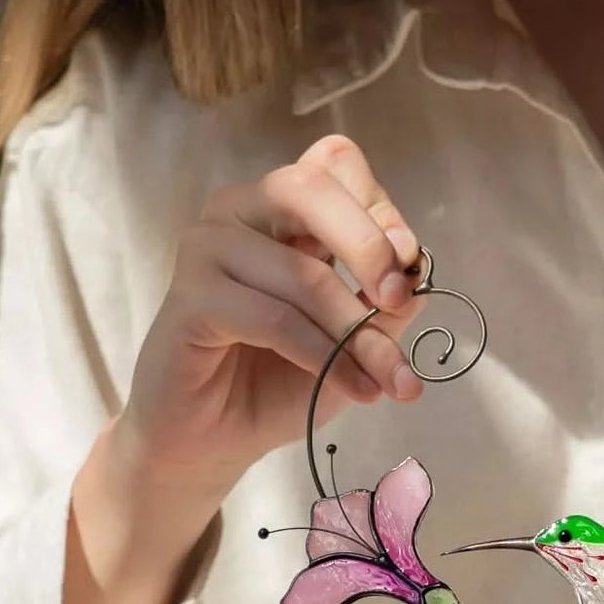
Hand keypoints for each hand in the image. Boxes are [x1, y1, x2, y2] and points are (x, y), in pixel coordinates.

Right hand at [117, 133, 427, 497]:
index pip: (334, 163)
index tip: (408, 272)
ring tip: (390, 382)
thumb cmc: (282, 377)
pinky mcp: (189, 297)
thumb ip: (384, 296)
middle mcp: (239, 210)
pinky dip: (327, 359)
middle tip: (399, 304)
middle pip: (310, 190)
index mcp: (279, 205)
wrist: (214, 439)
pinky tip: (358, 391)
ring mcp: (207, 247)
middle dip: (368, 247)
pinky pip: (276, 320)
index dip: (380, 209)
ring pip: (303, 274)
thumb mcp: (354, 334)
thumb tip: (415, 269)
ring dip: (359, 336)